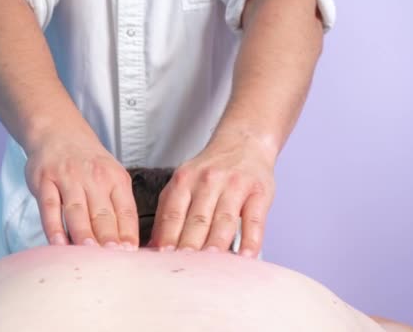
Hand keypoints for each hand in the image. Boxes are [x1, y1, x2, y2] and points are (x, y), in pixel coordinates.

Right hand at [25, 128, 138, 249]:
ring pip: (77, 212)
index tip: (130, 255)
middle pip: (103, 215)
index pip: (126, 211)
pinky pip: (49, 207)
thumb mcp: (111, 177)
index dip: (128, 234)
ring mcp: (68, 179)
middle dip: (109, 239)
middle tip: (113, 260)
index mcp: (116, 179)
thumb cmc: (88, 164)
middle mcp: (94, 178)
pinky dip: (53, 227)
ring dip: (84, 234)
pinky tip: (58, 243)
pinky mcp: (45, 181)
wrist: (58, 133)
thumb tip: (126, 245)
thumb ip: (117, 207)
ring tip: (89, 255)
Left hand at [149, 132, 275, 256]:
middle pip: (197, 220)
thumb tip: (153, 246)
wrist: (243, 142)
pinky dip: (250, 240)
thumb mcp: (183, 182)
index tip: (162, 259)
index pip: (173, 214)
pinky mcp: (258, 193)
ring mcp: (234, 186)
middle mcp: (208, 181)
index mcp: (184, 180)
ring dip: (216, 244)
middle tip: (183, 269)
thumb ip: (168, 213)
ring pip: (224, 221)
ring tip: (211, 267)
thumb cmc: (211, 170)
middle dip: (189, 246)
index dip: (167, 238)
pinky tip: (245, 257)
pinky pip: (254, 220)